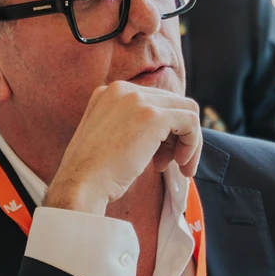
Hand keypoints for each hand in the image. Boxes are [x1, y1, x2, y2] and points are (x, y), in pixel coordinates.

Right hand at [45, 82, 201, 215]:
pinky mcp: (153, 116)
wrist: (81, 185)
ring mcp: (138, 100)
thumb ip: (131, 126)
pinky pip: (190, 121)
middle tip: (169, 163)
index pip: (154, 101)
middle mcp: (123, 89)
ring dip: (188, 141)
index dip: (164, 130)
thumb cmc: (93, 173)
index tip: (159, 156)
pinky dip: (193, 144)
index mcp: (110, 92)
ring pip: (186, 110)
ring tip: (178, 166)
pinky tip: (181, 166)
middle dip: (177, 136)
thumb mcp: (109, 138)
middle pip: (171, 103)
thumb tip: (164, 133)